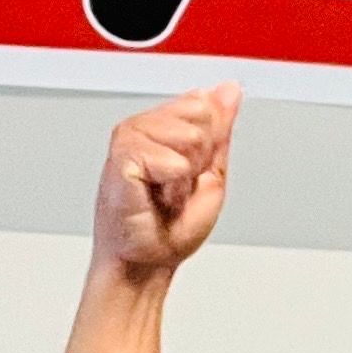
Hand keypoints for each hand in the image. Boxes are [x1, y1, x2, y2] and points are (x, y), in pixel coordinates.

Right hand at [92, 83, 241, 276]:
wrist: (148, 261)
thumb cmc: (170, 226)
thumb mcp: (210, 174)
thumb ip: (220, 130)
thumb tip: (230, 91)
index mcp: (163, 125)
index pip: (204, 105)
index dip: (210, 146)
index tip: (192, 173)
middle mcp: (144, 125)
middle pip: (200, 115)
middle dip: (200, 158)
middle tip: (178, 186)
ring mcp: (130, 136)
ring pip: (189, 136)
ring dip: (185, 175)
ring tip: (166, 192)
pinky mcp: (122, 155)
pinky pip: (172, 159)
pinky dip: (172, 184)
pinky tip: (154, 194)